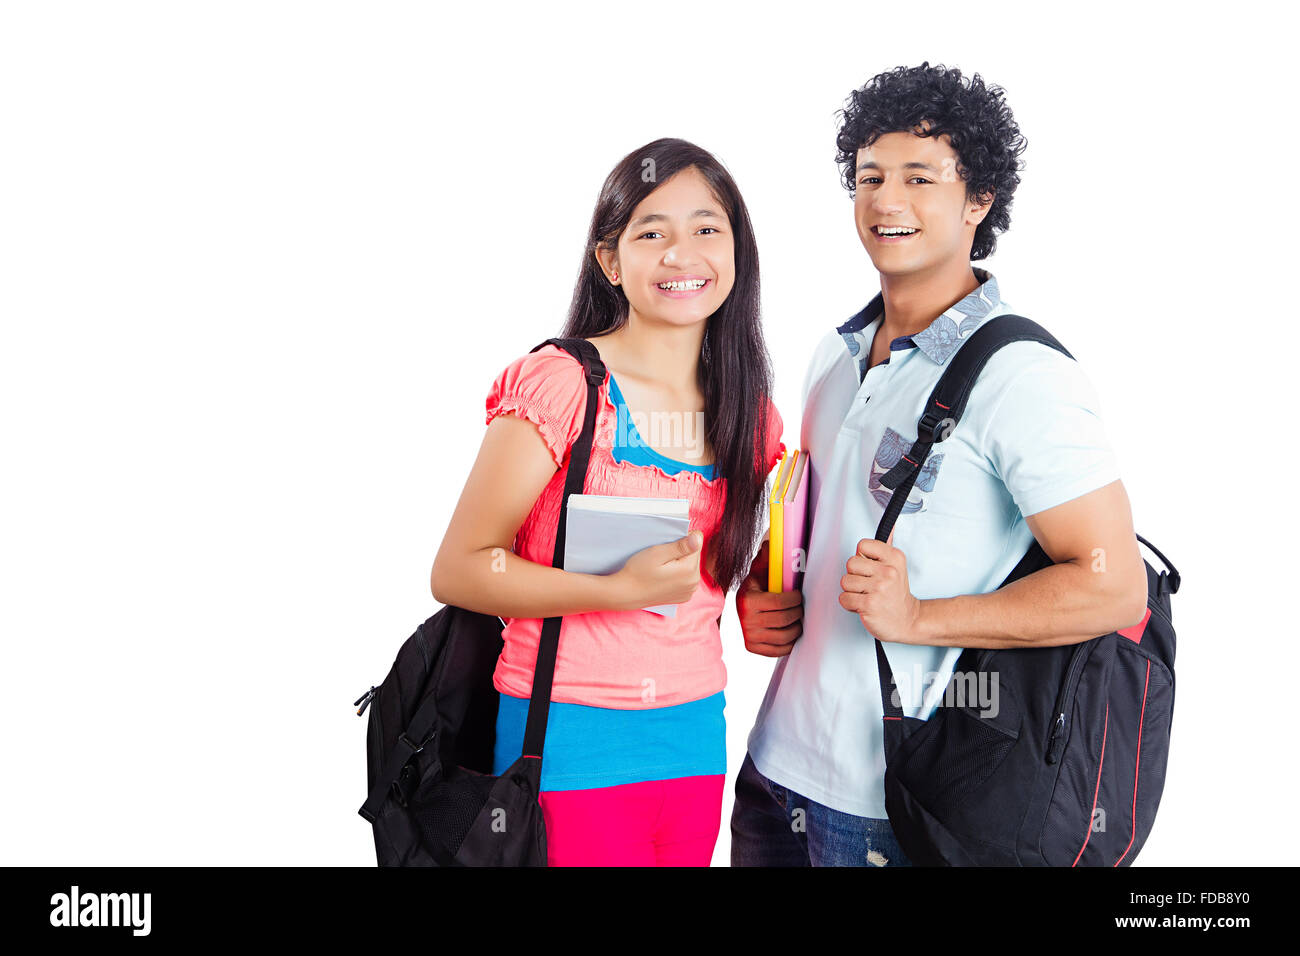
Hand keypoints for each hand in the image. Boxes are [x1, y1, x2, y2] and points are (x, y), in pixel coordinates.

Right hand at [612, 530, 703, 610]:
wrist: (626, 593)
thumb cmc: (638, 572)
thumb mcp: (657, 553)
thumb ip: (681, 546)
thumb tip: (699, 537)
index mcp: (690, 570)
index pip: (696, 543)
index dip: (681, 540)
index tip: (666, 547)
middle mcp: (694, 583)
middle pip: (694, 555)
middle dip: (681, 552)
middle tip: (661, 557)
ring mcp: (689, 591)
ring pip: (690, 566)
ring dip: (679, 563)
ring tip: (661, 567)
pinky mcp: (684, 596)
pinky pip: (686, 578)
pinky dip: (678, 574)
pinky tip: (664, 576)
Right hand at [736, 538, 803, 656]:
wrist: (743, 605)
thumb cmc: (757, 586)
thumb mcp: (760, 570)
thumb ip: (767, 558)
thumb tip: (770, 544)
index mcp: (747, 601)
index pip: (780, 602)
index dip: (795, 599)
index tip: (798, 594)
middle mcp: (746, 621)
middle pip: (785, 620)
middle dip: (798, 612)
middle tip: (800, 606)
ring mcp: (750, 637)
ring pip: (785, 637)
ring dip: (797, 627)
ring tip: (797, 618)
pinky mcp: (753, 647)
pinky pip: (780, 650)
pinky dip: (790, 642)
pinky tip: (790, 630)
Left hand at [838, 530, 925, 643]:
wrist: (907, 620)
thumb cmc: (896, 594)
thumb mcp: (896, 566)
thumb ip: (886, 549)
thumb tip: (892, 527)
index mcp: (894, 557)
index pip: (862, 545)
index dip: (862, 557)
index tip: (870, 568)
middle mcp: (888, 571)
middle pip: (850, 563)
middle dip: (855, 576)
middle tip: (869, 585)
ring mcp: (879, 588)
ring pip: (845, 581)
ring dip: (852, 591)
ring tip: (867, 595)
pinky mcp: (869, 604)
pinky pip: (844, 598)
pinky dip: (850, 604)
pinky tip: (864, 605)